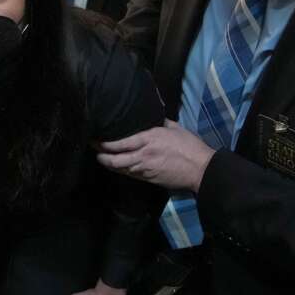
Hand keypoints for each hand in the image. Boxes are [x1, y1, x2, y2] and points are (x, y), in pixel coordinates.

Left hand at [97, 119, 214, 191]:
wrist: (200, 169)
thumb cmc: (189, 146)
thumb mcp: (174, 127)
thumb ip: (159, 122)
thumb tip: (151, 115)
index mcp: (149, 139)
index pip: (120, 143)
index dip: (105, 143)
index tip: (96, 139)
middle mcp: (143, 155)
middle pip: (114, 160)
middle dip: (101, 156)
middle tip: (94, 151)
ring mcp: (145, 169)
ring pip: (120, 169)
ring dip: (109, 164)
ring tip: (101, 158)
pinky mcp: (149, 179)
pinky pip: (130, 174)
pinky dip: (121, 170)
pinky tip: (117, 166)